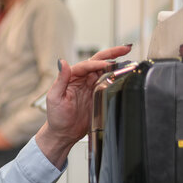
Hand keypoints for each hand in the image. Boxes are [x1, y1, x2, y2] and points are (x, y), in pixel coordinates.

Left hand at [36, 45, 131, 167]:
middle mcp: (81, 80)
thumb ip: (60, 80)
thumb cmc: (56, 117)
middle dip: (111, 54)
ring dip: (116, 63)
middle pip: (98, 62)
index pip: (85, 65)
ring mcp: (91, 87)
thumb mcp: (55, 97)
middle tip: (125, 49)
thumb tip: (62, 62)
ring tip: (128, 57)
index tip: (105, 64)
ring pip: (105, 71)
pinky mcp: (98, 95)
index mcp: (70, 78)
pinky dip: (117, 76)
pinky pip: (109, 83)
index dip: (96, 63)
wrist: (64, 133)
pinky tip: (125, 72)